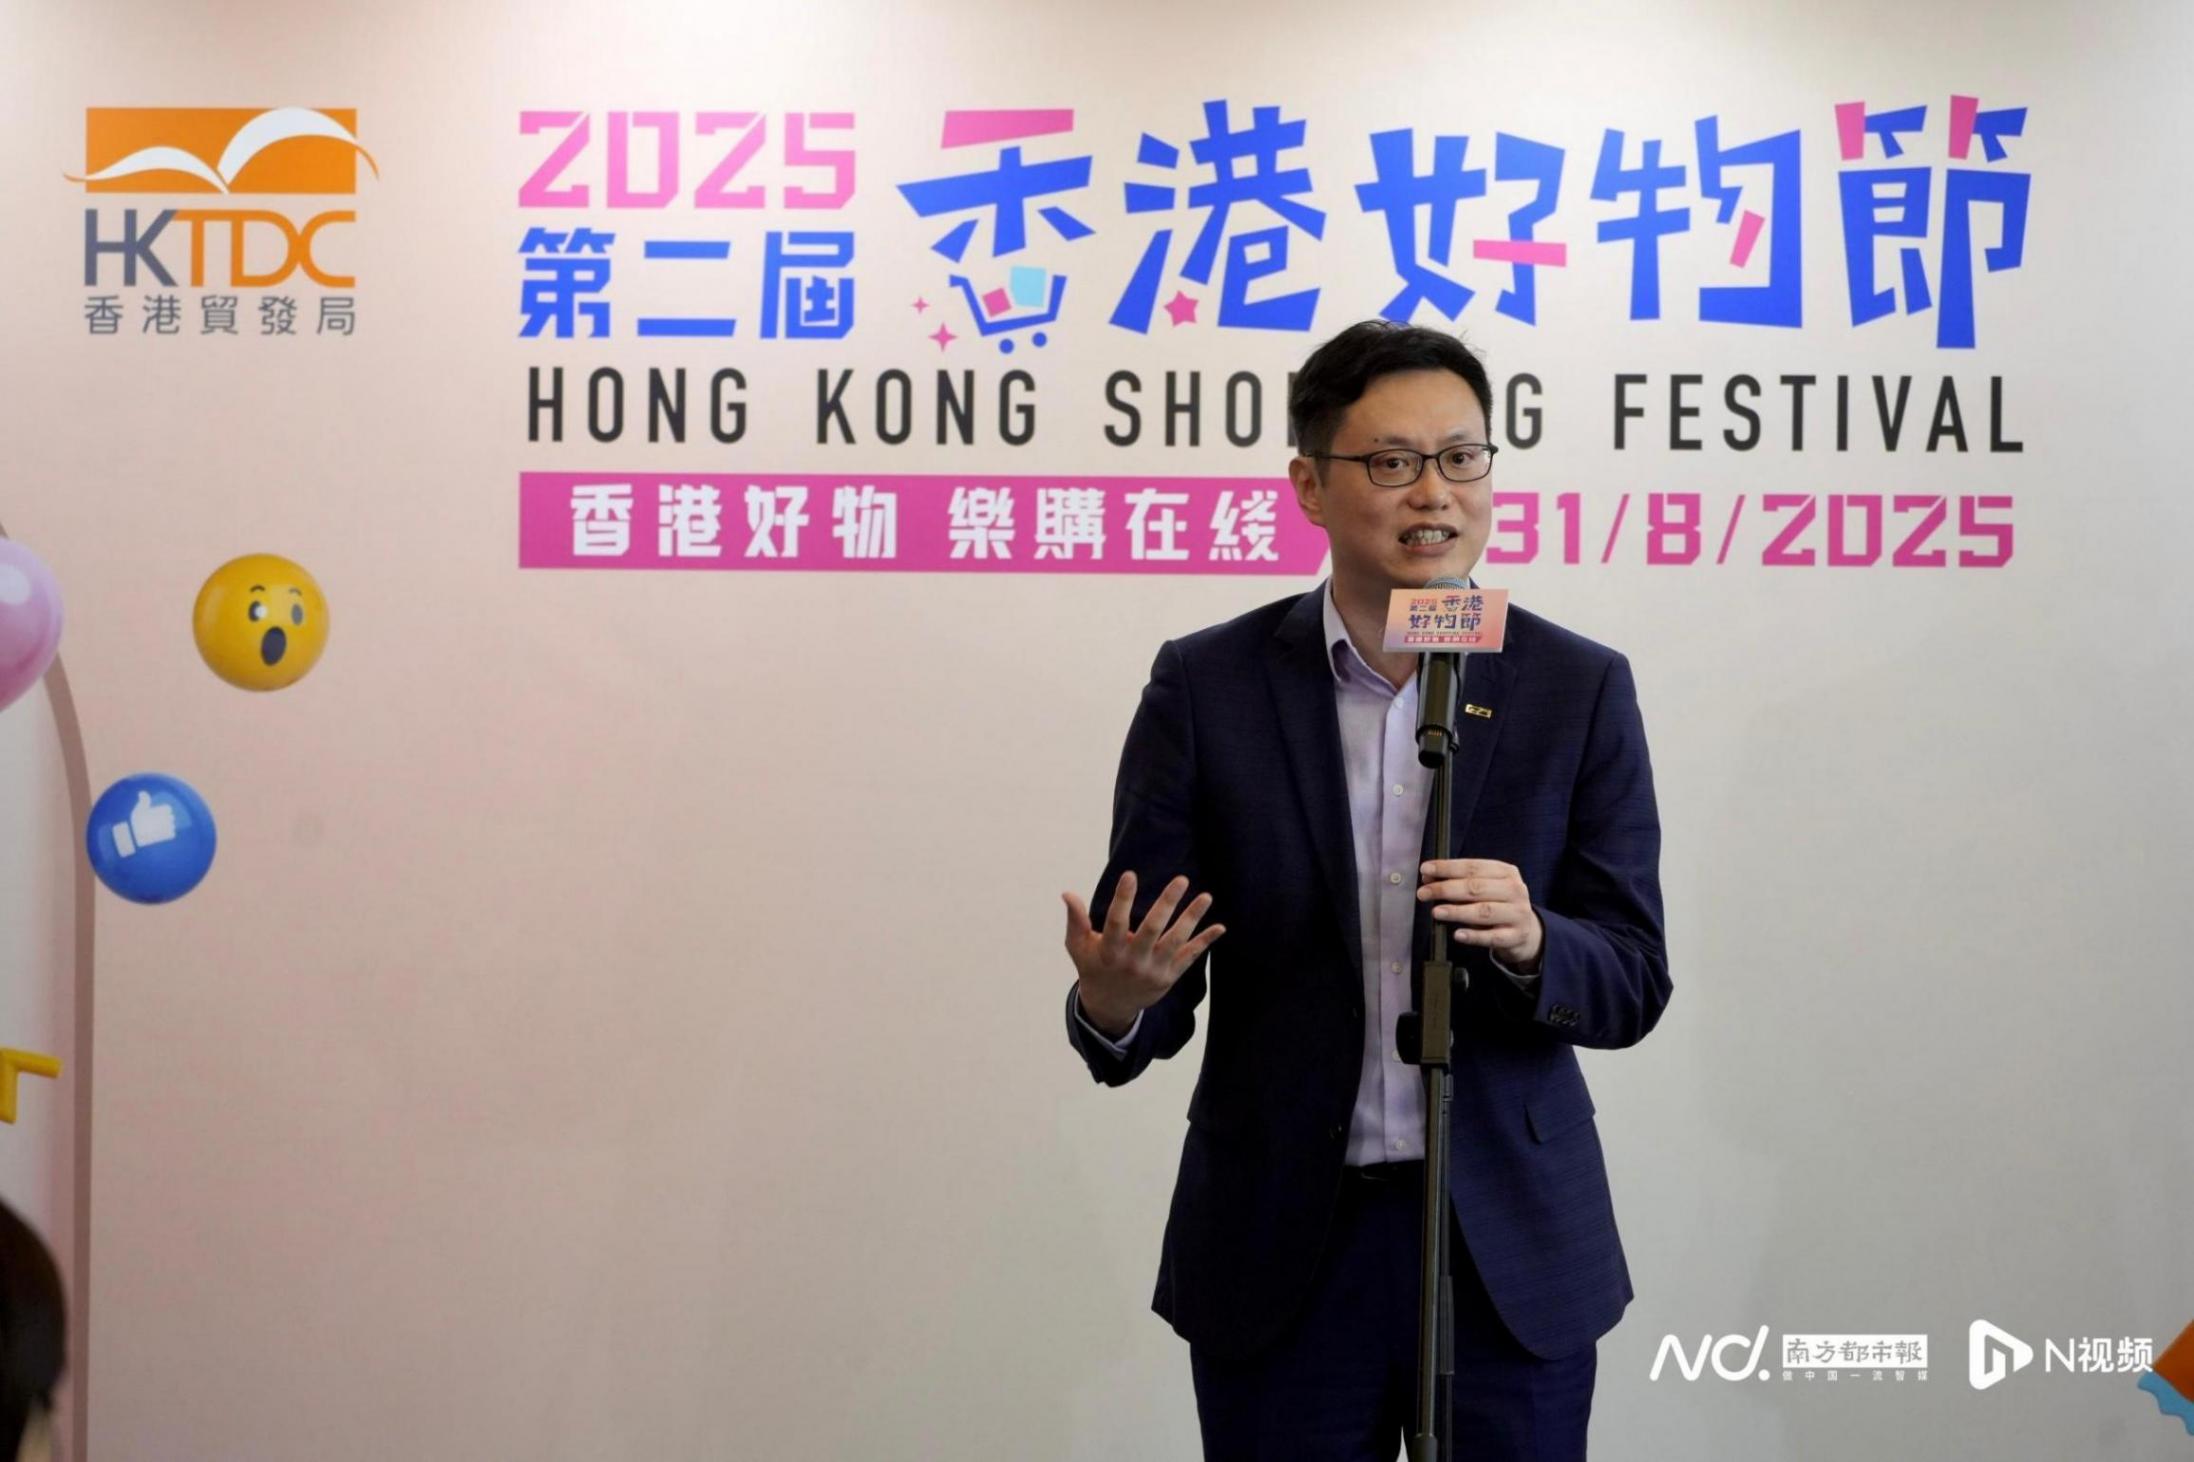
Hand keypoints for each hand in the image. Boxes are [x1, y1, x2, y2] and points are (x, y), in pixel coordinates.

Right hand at [1062, 871, 1224, 1037]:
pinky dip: (1205, 942)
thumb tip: (1067, 893)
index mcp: (1109, 951)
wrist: (1110, 1006)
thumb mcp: (1078, 946)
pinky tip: (1219, 926)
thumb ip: (1076, 920)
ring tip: (1206, 896)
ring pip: (1176, 942)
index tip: (1130, 875)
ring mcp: (1153, 970)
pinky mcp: (1169, 977)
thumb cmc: (1093, 967)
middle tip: (1181, 879)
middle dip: (1167, 904)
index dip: (1122, 898)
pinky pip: (1189, 957)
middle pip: (1152, 929)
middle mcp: (1133, 961)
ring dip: (1192, 919)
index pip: (1116, 922)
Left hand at [1418, 859, 1542, 972]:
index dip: (1447, 868)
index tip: (1425, 870)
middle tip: (1423, 893)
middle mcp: (1514, 890)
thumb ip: (1457, 882)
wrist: (1526, 931)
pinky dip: (1474, 936)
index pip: (1473, 867)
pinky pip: (1492, 937)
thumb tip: (1428, 878)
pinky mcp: (1516, 936)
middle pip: (1476, 888)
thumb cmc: (1498, 904)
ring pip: (1484, 911)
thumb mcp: (1483, 888)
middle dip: (1446, 889)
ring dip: (1457, 911)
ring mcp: (1517, 914)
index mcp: (1505, 872)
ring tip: (1436, 912)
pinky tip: (1458, 934)